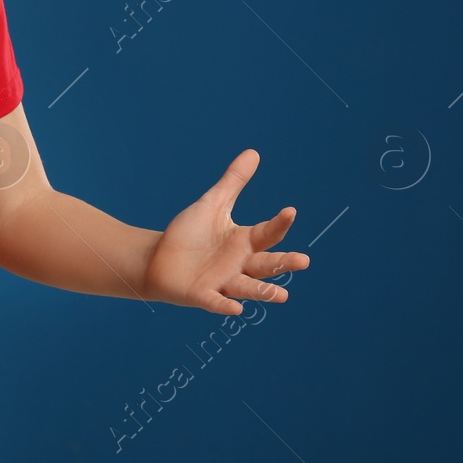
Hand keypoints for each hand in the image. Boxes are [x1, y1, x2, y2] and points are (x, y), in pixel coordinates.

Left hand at [144, 149, 309, 314]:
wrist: (159, 257)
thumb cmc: (190, 234)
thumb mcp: (212, 204)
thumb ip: (233, 182)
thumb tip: (253, 153)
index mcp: (244, 242)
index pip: (267, 233)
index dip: (278, 223)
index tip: (290, 211)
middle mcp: (239, 265)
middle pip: (266, 264)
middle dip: (283, 263)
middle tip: (303, 261)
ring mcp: (223, 282)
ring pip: (248, 288)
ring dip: (264, 292)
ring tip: (282, 296)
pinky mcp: (202, 295)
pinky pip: (216, 302)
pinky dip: (225, 306)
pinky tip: (236, 309)